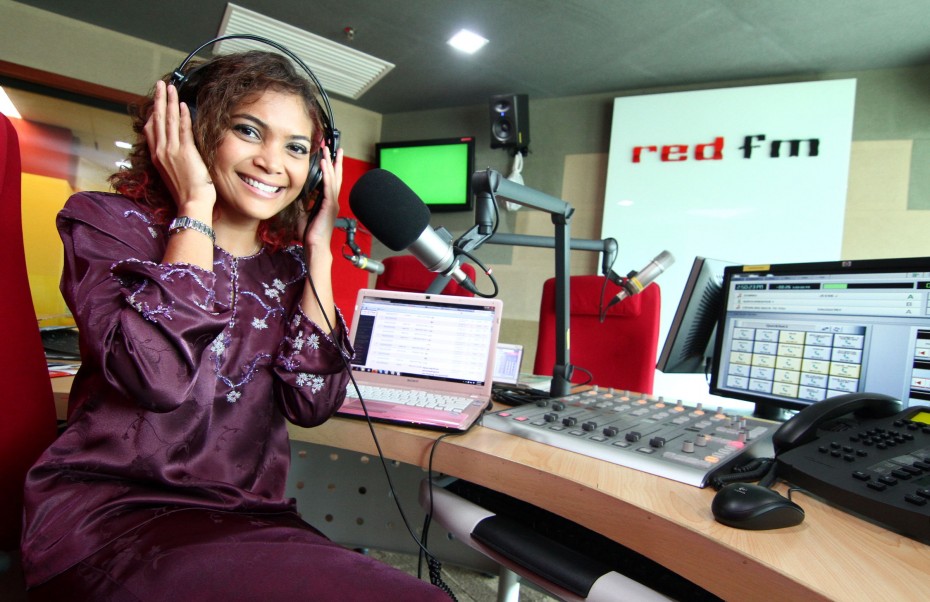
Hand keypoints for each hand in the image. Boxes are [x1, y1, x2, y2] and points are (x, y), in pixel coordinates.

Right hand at [143, 80, 215, 210]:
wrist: (191, 203)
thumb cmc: (186, 193)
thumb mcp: (173, 174)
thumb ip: (171, 160)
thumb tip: (176, 152)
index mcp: (158, 157)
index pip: (152, 130)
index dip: (154, 113)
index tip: (157, 102)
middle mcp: (162, 152)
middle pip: (158, 119)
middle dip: (159, 100)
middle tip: (161, 85)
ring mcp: (172, 151)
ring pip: (168, 120)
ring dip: (169, 101)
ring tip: (170, 87)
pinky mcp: (185, 152)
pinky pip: (183, 129)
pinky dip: (182, 116)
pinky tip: (183, 104)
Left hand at [301, 145, 342, 249]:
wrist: (315, 246)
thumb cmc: (310, 234)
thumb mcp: (303, 213)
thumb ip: (302, 202)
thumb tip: (297, 193)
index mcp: (327, 203)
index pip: (330, 181)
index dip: (329, 168)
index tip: (327, 156)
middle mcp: (332, 201)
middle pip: (336, 177)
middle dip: (335, 161)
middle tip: (334, 147)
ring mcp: (332, 203)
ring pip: (333, 178)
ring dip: (331, 163)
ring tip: (328, 151)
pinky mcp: (329, 206)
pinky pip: (329, 186)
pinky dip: (327, 174)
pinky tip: (324, 164)